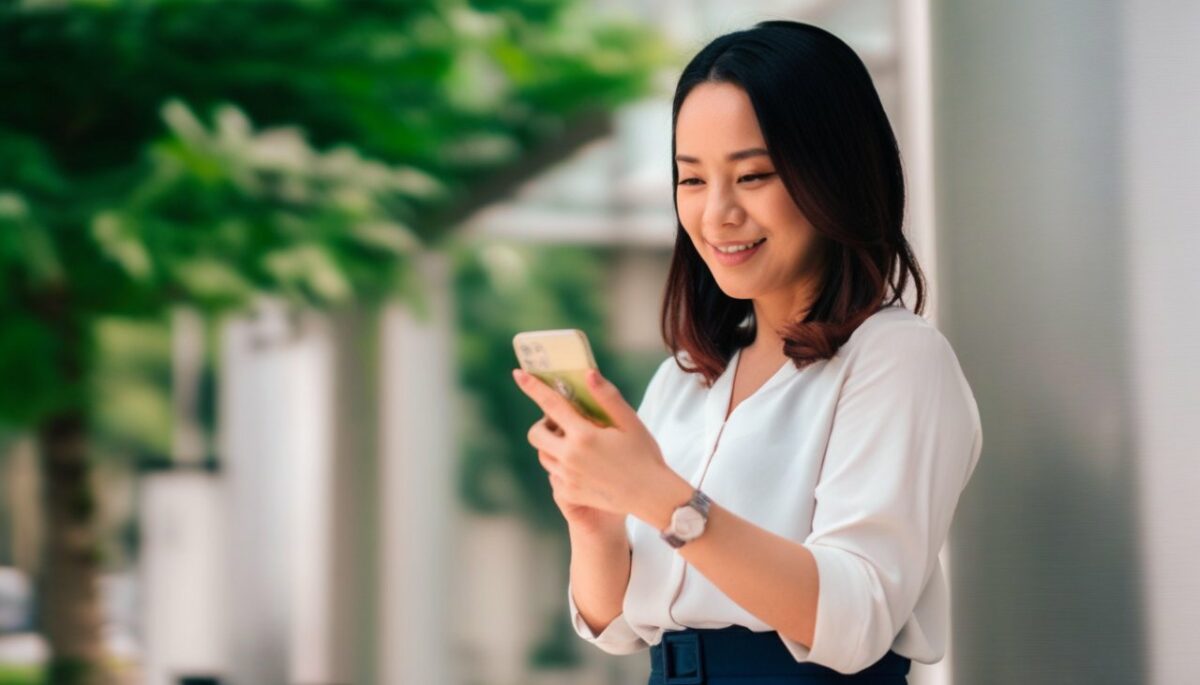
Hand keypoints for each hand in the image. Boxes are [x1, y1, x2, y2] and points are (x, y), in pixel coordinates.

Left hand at [512, 367, 673, 522]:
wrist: (652, 496)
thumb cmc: (644, 455)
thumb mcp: (630, 422)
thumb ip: (607, 397)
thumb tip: (588, 374)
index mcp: (584, 435)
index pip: (551, 405)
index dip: (533, 387)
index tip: (518, 373)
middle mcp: (570, 456)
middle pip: (536, 434)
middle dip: (543, 425)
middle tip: (563, 424)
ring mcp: (568, 477)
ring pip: (543, 455)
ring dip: (552, 445)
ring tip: (576, 444)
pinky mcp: (569, 493)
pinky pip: (553, 475)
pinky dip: (561, 466)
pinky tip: (582, 466)